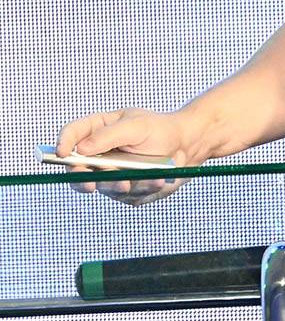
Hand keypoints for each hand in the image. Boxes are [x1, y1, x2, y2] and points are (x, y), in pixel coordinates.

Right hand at [57, 107, 199, 205]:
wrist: (187, 146)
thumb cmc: (161, 130)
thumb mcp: (137, 125)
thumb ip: (109, 135)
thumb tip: (81, 149)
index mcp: (100, 130)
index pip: (72, 134)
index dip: (62, 143)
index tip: (61, 152)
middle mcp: (100, 154)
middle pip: (76, 169)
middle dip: (83, 177)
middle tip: (92, 182)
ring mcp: (111, 174)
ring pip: (103, 186)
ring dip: (120, 184)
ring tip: (137, 179)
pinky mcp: (125, 190)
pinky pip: (127, 195)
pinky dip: (142, 188)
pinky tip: (158, 179)